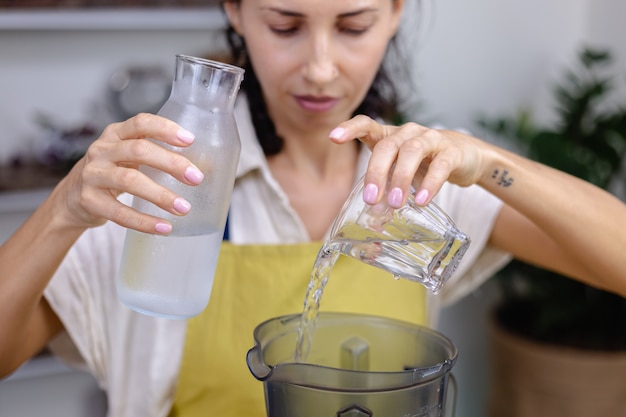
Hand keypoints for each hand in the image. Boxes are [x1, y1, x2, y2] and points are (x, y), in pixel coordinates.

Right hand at [58, 113, 203, 233]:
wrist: (72, 198)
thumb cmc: (113, 172)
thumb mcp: (130, 157)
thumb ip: (159, 156)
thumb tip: (206, 168)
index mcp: (116, 133)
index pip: (141, 122)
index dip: (165, 129)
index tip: (190, 140)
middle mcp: (102, 150)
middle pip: (139, 150)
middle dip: (171, 163)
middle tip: (196, 178)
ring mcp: (93, 175)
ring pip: (130, 181)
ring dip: (161, 195)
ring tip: (184, 207)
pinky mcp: (89, 201)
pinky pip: (120, 213)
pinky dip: (144, 222)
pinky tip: (164, 227)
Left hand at [329, 115, 489, 207]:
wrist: (466, 157)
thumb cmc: (424, 163)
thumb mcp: (400, 170)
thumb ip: (386, 185)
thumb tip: (372, 211)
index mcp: (390, 136)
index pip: (367, 124)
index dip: (350, 128)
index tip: (333, 137)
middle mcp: (408, 133)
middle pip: (387, 146)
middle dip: (376, 173)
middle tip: (371, 199)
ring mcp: (431, 139)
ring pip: (412, 152)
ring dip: (401, 178)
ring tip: (395, 203)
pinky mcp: (452, 152)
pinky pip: (440, 166)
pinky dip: (430, 184)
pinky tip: (422, 201)